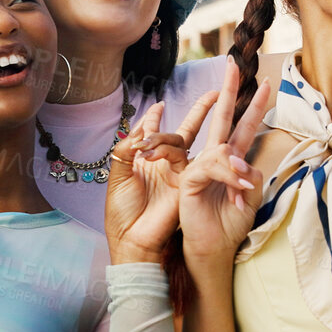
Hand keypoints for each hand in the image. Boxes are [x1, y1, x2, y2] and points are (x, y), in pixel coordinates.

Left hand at [106, 94, 219, 261]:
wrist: (132, 238)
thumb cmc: (122, 213)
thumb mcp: (117, 177)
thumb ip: (125, 150)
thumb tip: (137, 131)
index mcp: (148, 161)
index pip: (155, 133)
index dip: (155, 117)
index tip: (159, 105)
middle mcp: (166, 164)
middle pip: (185, 131)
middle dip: (200, 111)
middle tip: (214, 94)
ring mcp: (177, 172)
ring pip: (179, 142)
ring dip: (161, 138)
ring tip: (144, 150)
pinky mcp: (184, 181)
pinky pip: (182, 158)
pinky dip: (166, 150)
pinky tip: (151, 153)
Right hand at [179, 62, 273, 272]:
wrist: (213, 247)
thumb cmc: (231, 223)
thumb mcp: (251, 196)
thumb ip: (250, 175)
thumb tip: (246, 164)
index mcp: (231, 159)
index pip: (244, 126)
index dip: (255, 106)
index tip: (267, 84)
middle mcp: (214, 158)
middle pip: (222, 117)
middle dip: (228, 90)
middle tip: (233, 64)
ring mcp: (199, 166)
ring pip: (222, 149)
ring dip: (237, 168)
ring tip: (245, 187)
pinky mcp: (189, 178)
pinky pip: (211, 166)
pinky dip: (228, 175)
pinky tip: (238, 187)